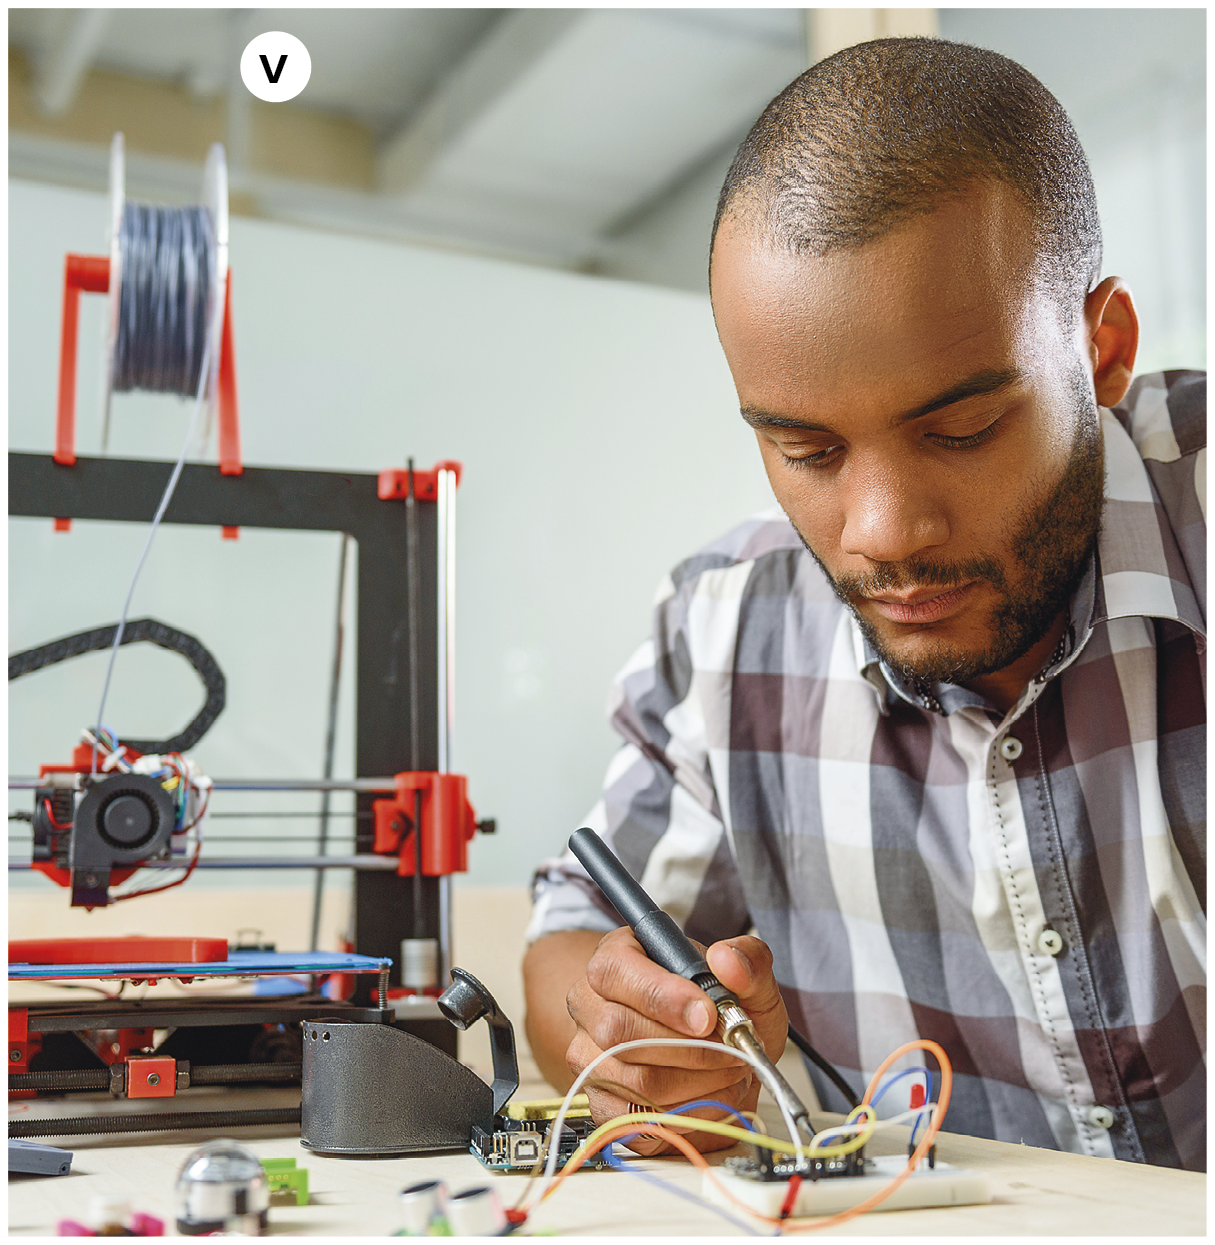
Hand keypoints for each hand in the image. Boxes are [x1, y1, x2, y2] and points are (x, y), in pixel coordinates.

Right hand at [564, 926, 787, 1154]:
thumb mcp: (746, 973)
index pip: (614, 972)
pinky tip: (715, 1095)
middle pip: (618, 1031)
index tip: (708, 1016)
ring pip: (634, 1081)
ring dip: (698, 1083)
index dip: (661, 996)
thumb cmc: (717, 1005)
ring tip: (732, 1071)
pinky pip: (640, 1120)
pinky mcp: (602, 1103)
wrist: (711, 1047)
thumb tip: (728, 962)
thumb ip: (748, 960)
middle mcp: (590, 1005)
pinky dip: (690, 1114)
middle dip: (689, 1048)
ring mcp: (589, 1057)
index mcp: (616, 956)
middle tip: (733, 1049)